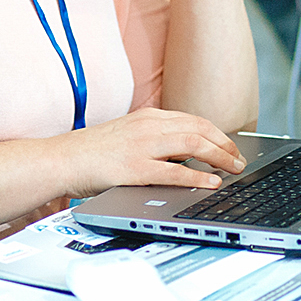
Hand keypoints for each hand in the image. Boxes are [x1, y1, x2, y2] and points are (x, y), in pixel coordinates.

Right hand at [57, 107, 245, 199]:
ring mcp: (141, 146)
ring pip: (192, 144)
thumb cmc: (92, 153)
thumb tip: (185, 156)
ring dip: (219, 157)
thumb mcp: (128, 137)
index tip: (232, 147)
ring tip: (233, 169)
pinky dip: (197, 177)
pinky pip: (174, 171)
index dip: (218, 134)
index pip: (193, 120)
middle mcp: (148, 126)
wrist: (61, 159)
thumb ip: (154, 141)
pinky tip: (211, 183)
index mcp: (148, 117)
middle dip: (225, 145)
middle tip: (240, 160)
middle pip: (199, 129)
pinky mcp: (133, 168)